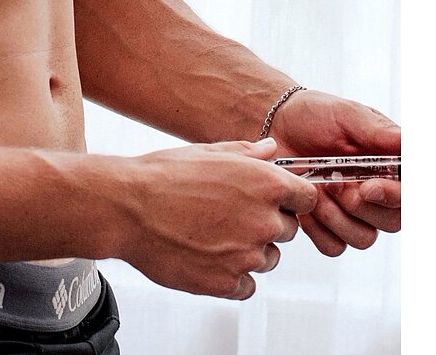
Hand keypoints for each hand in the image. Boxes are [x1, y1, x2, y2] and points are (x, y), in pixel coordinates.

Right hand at [121, 137, 316, 299]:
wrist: (127, 208)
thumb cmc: (163, 176)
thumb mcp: (209, 152)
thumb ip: (248, 153)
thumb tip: (271, 150)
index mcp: (265, 183)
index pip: (307, 197)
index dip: (292, 198)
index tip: (278, 200)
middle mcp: (263, 220)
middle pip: (288, 229)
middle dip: (267, 223)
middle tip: (231, 214)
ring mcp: (248, 255)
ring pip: (267, 258)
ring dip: (249, 250)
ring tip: (212, 233)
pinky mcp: (227, 283)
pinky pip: (246, 285)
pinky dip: (232, 275)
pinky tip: (208, 255)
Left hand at [269, 89, 400, 255]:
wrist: (276, 123)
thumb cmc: (314, 114)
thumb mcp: (347, 114)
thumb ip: (379, 132)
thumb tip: (409, 144)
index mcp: (389, 166)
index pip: (410, 195)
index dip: (395, 198)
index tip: (368, 188)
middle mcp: (376, 193)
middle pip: (392, 222)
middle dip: (361, 207)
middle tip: (334, 183)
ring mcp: (352, 212)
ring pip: (362, 239)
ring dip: (337, 217)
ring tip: (317, 189)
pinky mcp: (326, 224)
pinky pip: (333, 246)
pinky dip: (318, 229)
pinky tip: (305, 206)